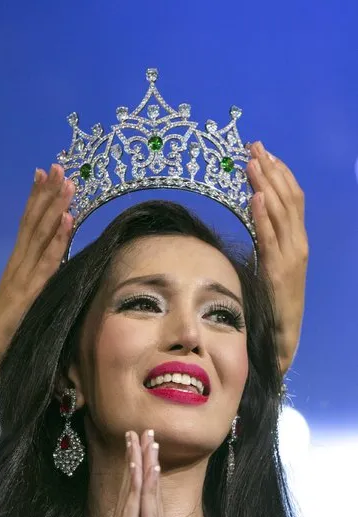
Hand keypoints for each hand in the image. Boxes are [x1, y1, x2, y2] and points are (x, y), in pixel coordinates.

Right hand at [0, 165, 74, 354]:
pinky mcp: (29, 291)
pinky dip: (57, 240)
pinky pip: (47, 262)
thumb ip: (36, 281)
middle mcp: (18, 263)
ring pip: (40, 234)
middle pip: (33, 222)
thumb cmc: (7, 331)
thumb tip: (53, 265)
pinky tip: (67, 222)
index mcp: (16, 264)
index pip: (27, 224)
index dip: (36, 199)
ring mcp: (22, 275)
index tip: (44, 174)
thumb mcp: (25, 299)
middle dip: (46, 193)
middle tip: (58, 166)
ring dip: (55, 208)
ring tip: (67, 184)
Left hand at [247, 142, 307, 374]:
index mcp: (296, 240)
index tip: (262, 153)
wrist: (284, 336)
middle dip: (271, 170)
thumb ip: (266, 240)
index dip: (278, 174)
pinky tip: (255, 196)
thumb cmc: (273, 302)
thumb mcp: (271, 265)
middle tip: (254, 147)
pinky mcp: (278, 271)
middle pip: (288, 198)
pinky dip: (264, 215)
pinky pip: (270, 238)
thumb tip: (251, 214)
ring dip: (266, 184)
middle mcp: (298, 243)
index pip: (291, 198)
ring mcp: (290, 257)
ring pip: (280, 212)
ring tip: (252, 162)